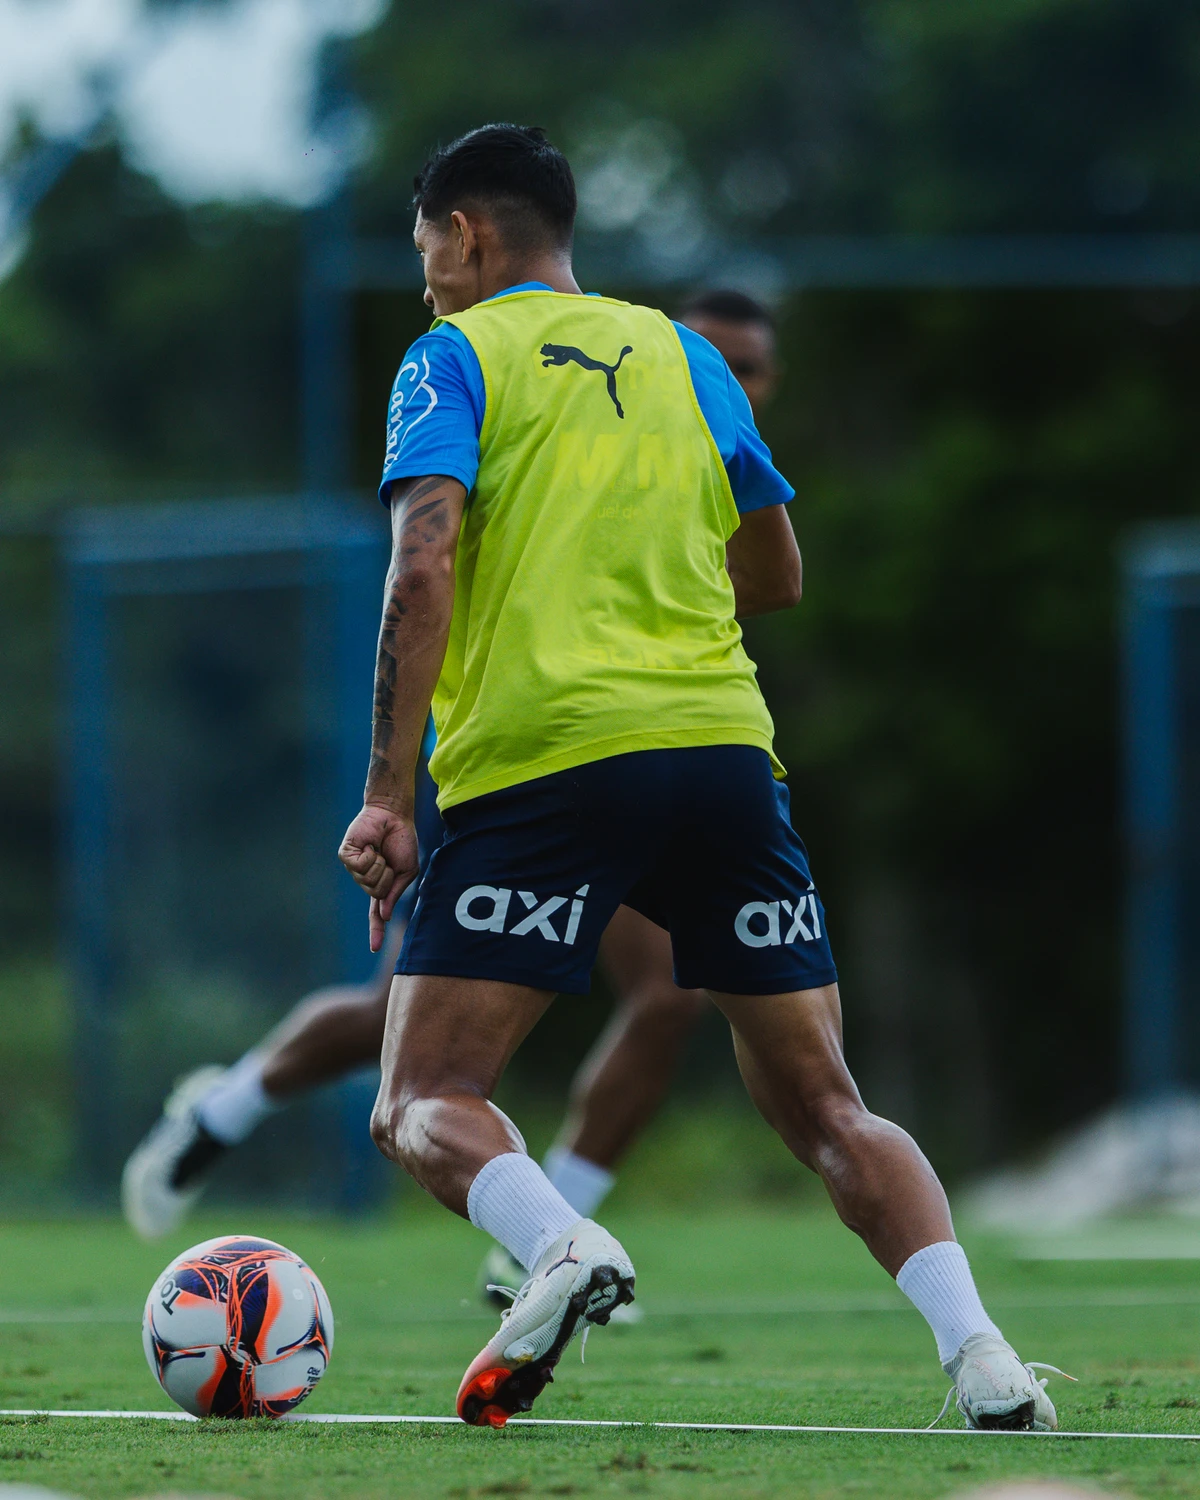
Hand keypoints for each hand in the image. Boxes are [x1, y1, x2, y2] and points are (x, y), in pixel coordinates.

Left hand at [338, 803, 419, 951]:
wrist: (394, 816)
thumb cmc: (402, 842)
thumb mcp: (407, 872)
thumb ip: (395, 893)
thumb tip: (383, 915)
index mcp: (380, 885)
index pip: (376, 913)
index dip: (376, 930)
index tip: (375, 948)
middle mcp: (364, 879)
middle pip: (376, 894)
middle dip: (388, 877)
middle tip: (388, 859)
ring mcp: (354, 868)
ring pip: (367, 881)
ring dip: (380, 865)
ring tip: (380, 850)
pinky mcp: (346, 855)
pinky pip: (359, 865)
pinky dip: (370, 855)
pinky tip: (371, 846)